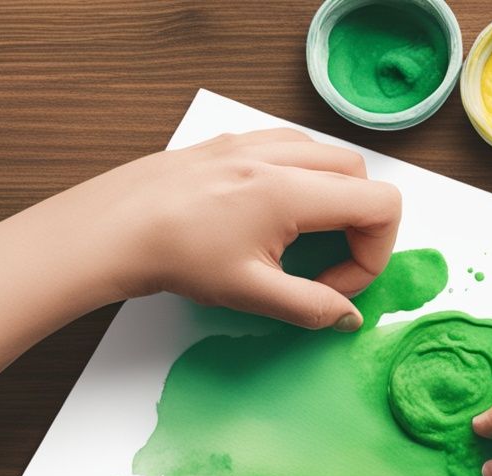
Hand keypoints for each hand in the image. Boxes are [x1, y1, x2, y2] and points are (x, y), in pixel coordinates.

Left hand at [38, 128, 401, 330]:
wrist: (111, 229)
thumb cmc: (175, 258)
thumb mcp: (250, 293)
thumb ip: (311, 307)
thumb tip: (348, 318)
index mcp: (290, 191)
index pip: (380, 206)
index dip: (373, 254)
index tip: (333, 285)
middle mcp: (278, 156)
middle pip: (362, 177)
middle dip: (360, 225)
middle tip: (325, 266)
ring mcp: (254, 142)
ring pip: (329, 156)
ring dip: (334, 197)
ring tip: (303, 237)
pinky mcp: (232, 141)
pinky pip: (293, 146)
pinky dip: (303, 176)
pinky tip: (273, 210)